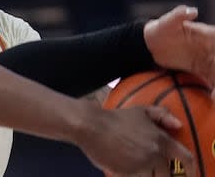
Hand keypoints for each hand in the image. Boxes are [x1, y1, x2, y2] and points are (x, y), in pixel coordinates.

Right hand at [75, 104, 196, 176]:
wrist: (92, 126)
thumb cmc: (115, 118)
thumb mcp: (140, 111)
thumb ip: (162, 115)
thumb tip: (178, 125)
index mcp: (161, 140)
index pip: (185, 158)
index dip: (190, 167)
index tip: (189, 171)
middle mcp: (154, 155)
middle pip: (167, 173)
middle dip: (162, 172)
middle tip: (151, 167)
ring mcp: (141, 166)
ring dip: (146, 173)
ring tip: (134, 163)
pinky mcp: (127, 173)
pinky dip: (133, 174)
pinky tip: (123, 165)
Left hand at [143, 5, 214, 95]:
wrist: (150, 44)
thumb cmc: (160, 29)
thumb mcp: (168, 22)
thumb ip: (179, 15)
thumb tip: (191, 11)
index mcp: (208, 35)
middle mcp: (211, 48)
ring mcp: (207, 60)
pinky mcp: (201, 70)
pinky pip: (211, 80)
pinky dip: (214, 90)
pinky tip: (213, 101)